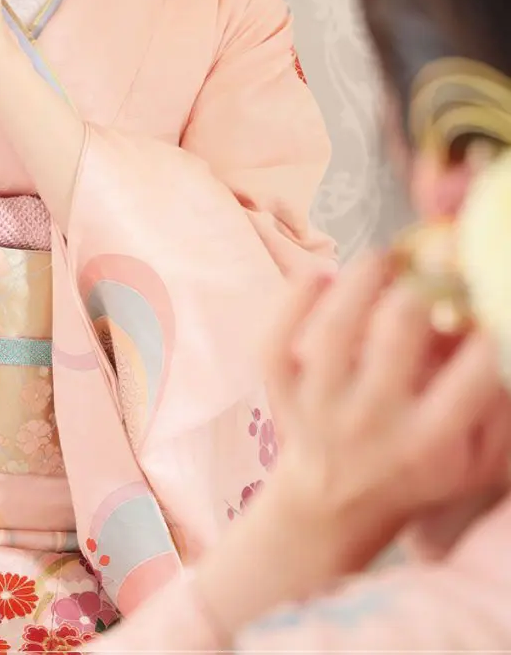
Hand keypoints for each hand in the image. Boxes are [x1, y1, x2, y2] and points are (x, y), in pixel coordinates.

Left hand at [264, 255, 510, 567]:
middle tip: (429, 271)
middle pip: (396, 334)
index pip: (470, 380)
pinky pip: (276, 340)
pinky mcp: (282, 392)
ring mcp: (321, 406)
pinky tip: (321, 276)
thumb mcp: (474, 457)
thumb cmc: (419, 467)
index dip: (486, 333)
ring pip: (333, 329)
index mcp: (430, 442)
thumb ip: (494, 404)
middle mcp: (373, 423)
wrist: (336, 504)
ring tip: (381, 260)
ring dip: (360, 281)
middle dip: (418, 289)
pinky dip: (293, 300)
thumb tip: (493, 330)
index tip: (483, 305)